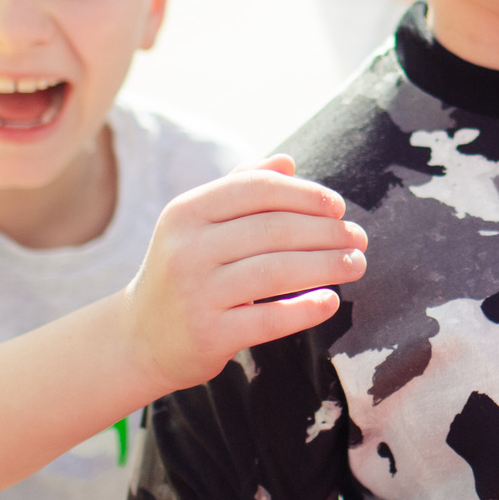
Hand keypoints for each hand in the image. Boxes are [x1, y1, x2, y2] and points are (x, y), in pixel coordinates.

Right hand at [125, 157, 366, 395]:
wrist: (139, 338)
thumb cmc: (184, 271)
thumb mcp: (199, 224)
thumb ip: (240, 188)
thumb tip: (288, 161)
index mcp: (186, 212)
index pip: (257, 189)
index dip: (304, 194)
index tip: (338, 207)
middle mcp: (187, 248)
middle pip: (274, 230)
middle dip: (326, 233)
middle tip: (359, 238)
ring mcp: (195, 292)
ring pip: (277, 271)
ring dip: (327, 266)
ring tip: (356, 265)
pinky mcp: (208, 334)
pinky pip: (269, 318)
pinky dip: (305, 309)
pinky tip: (330, 302)